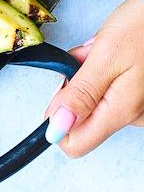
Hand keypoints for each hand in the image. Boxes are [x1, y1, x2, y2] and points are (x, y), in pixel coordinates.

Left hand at [44, 0, 143, 156]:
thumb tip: (56, 127)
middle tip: (88, 57)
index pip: (75, 143)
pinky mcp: (138, 91)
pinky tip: (113, 49)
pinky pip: (107, 87)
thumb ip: (80, 93)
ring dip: (88, 72)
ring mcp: (137, 104)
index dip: (56, 121)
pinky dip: (101, 68)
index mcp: (120, 111)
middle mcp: (131, 115)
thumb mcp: (106, 55)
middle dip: (74, 85)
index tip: (59, 90)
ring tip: (105, 48)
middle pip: (81, 117)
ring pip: (93, 97)